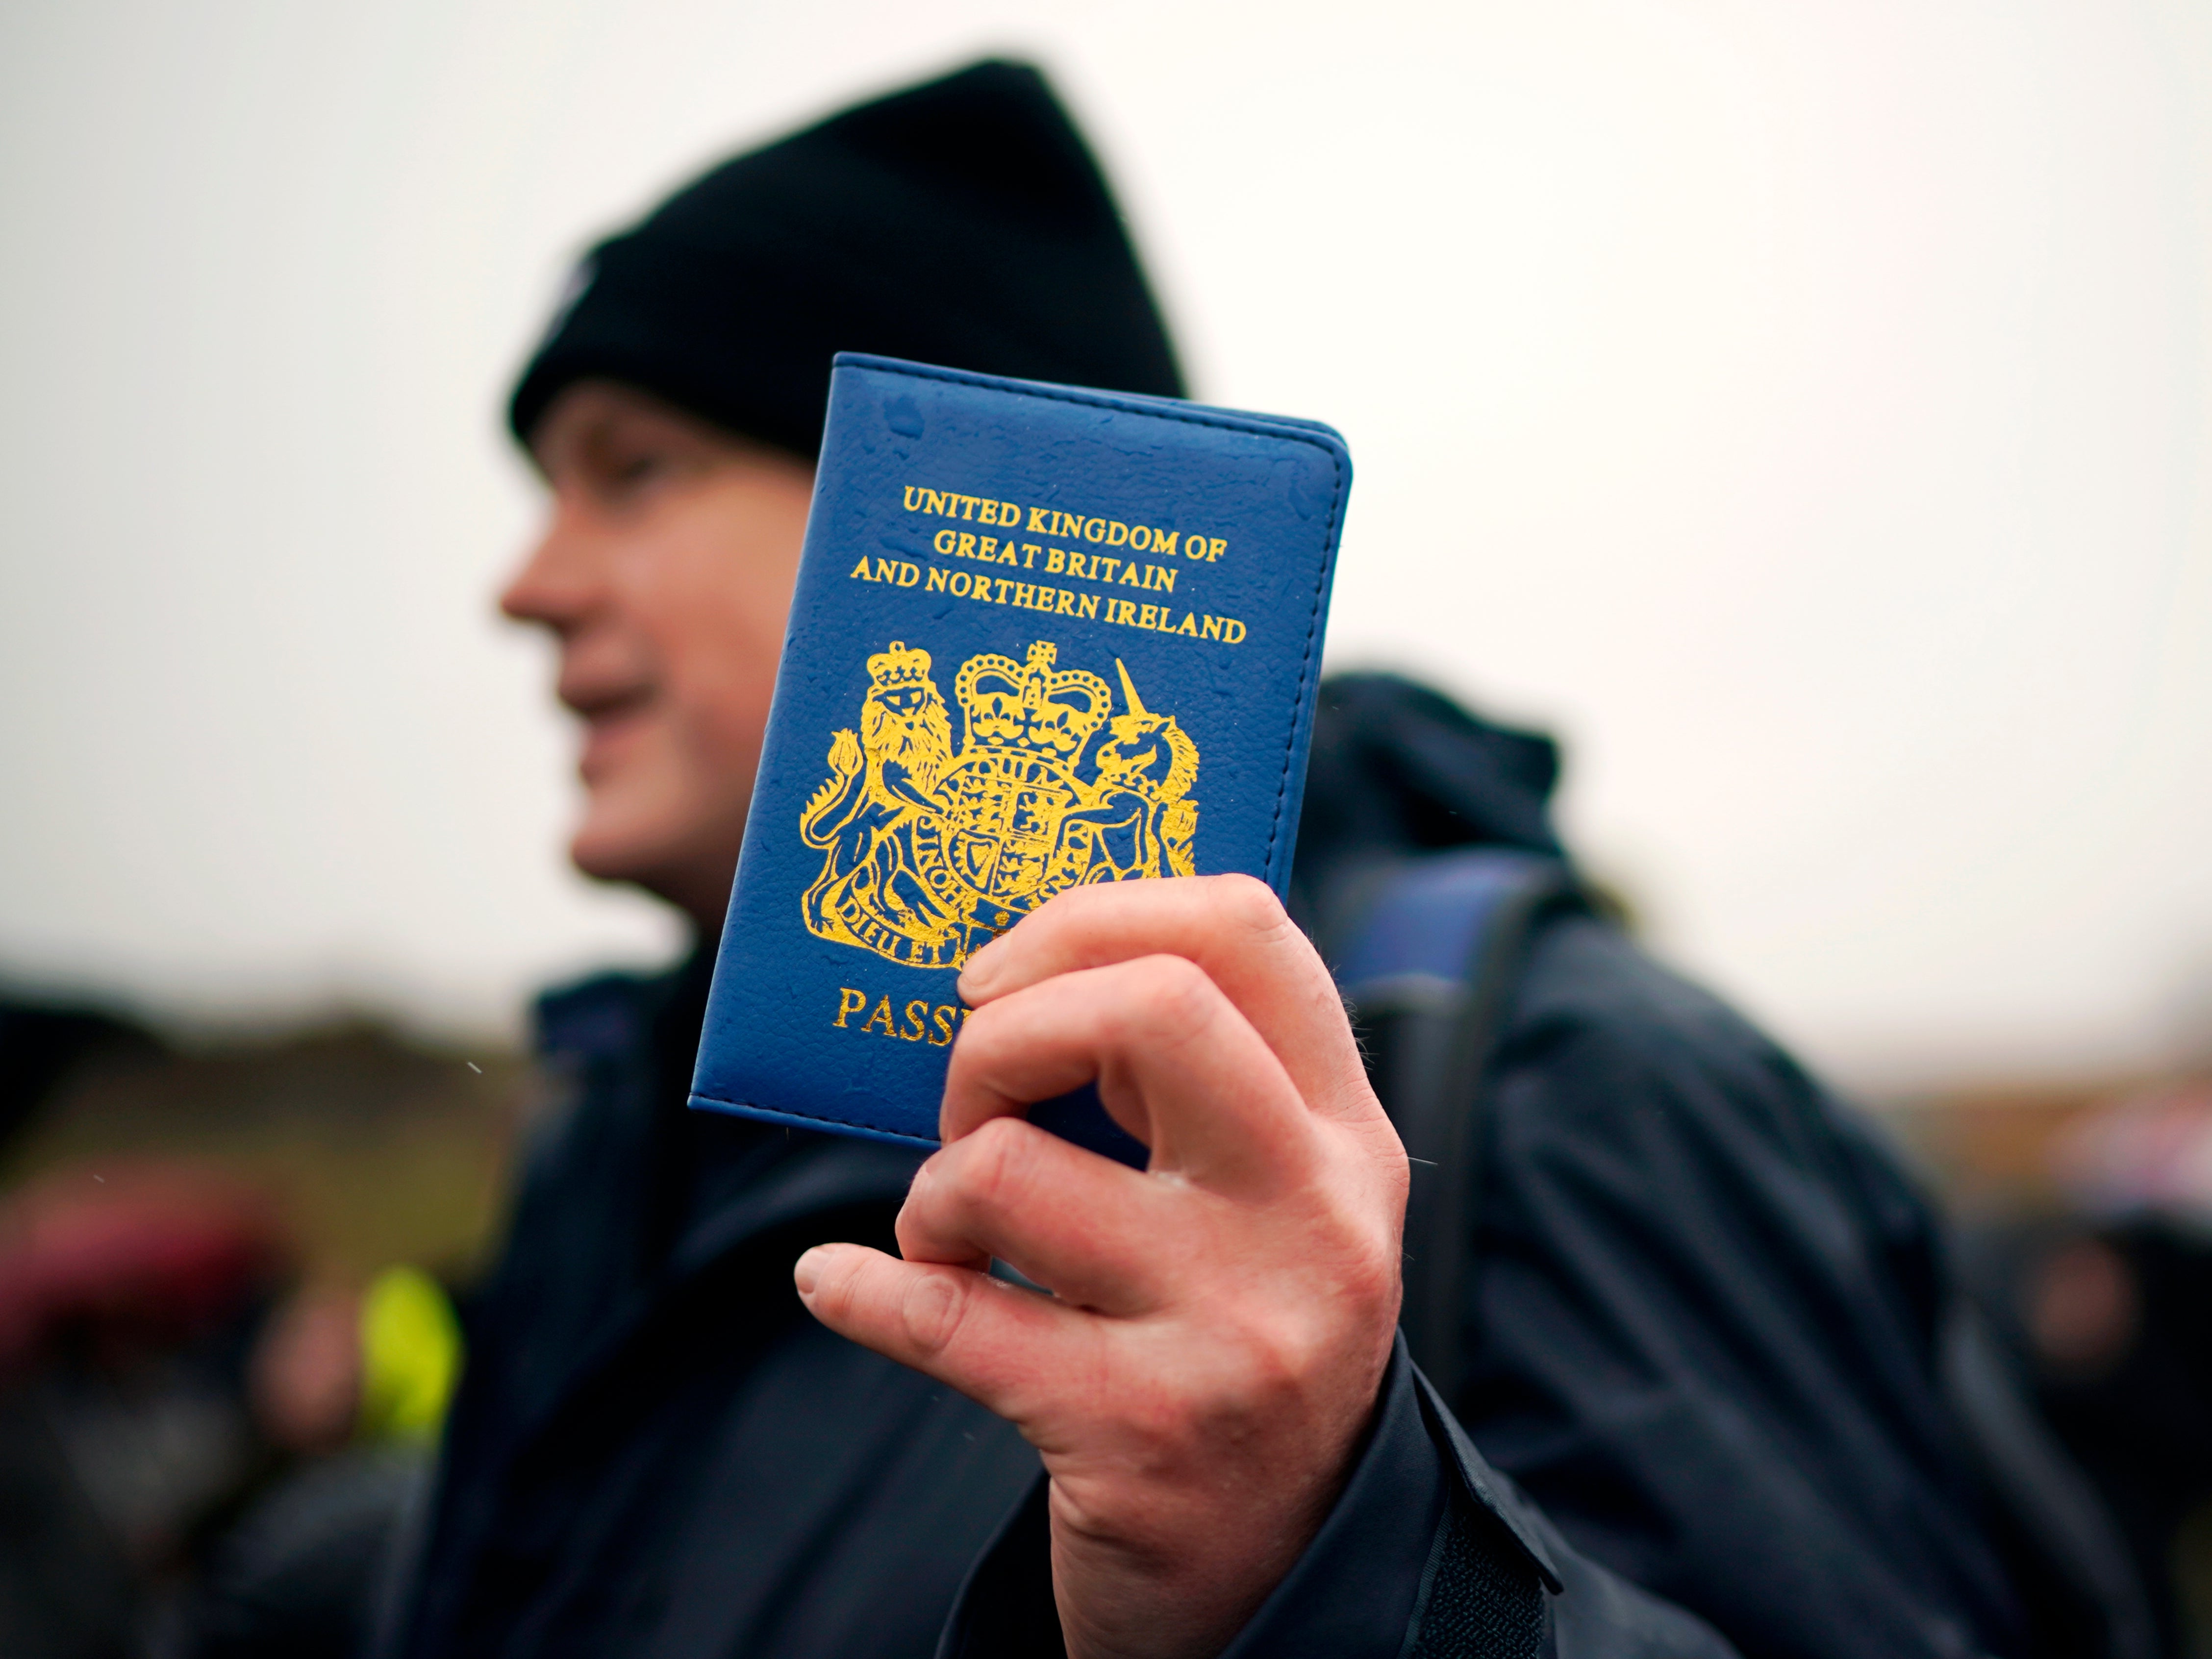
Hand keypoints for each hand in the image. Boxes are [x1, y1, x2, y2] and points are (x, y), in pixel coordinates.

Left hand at [795, 875, 1407, 1658]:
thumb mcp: (1258, 1198)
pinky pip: (943, 1317)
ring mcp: (1235, 1327)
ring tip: (947, 1239)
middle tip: (969, 1096)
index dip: (1092, 917)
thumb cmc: (1230, 1335)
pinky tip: (841, 1284)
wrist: (1279, 1568)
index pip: (1243, 932)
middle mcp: (1312, 1215)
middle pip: (1150, 1005)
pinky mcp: (1142, 1435)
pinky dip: (862, 1288)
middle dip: (1005, 1030)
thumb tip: (1008, 969)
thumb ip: (1184, 1082)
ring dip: (932, 1192)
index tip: (998, 972)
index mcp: (1344, 1133)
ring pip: (1008, 1167)